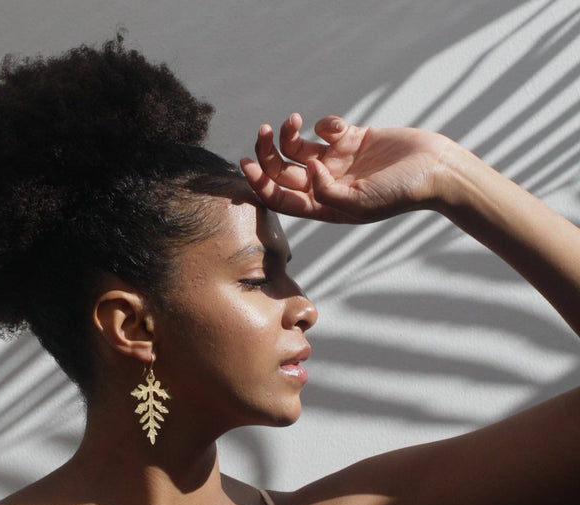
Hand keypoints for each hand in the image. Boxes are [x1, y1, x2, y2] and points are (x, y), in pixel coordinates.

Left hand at [240, 114, 454, 222]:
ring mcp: (337, 161)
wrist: (435, 171)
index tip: (245, 162)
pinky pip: (326, 129)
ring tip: (292, 121)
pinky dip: (324, 123)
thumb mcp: (359, 204)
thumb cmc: (399, 194)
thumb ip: (327, 192)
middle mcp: (325, 184)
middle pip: (283, 171)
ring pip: (298, 147)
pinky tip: (336, 127)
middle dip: (267, 153)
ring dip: (287, 134)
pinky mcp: (352, 139)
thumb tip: (306, 169)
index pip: (280, 197)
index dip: (259, 183)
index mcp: (322, 206)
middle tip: (263, 132)